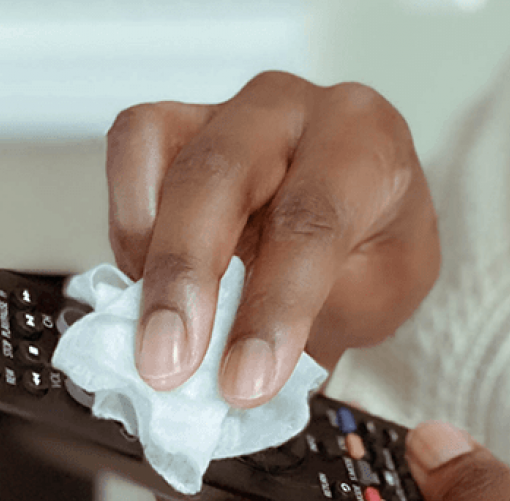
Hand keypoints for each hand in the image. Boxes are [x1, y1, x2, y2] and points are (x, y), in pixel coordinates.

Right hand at [106, 71, 439, 406]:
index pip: (311, 219)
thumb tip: (240, 365)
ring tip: (148, 333)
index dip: (273, 307)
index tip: (245, 381)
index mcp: (364, 142)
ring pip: (156, 148)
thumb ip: (317, 317)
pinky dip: (127, 226)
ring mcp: (224, 111)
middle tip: (169, 365)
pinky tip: (144, 284)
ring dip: (144, 254)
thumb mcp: (382, 293)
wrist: (362, 219)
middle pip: (219, 175)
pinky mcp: (174, 125)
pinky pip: (129, 151)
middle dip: (186, 277)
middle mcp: (291, 110)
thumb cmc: (374, 249)